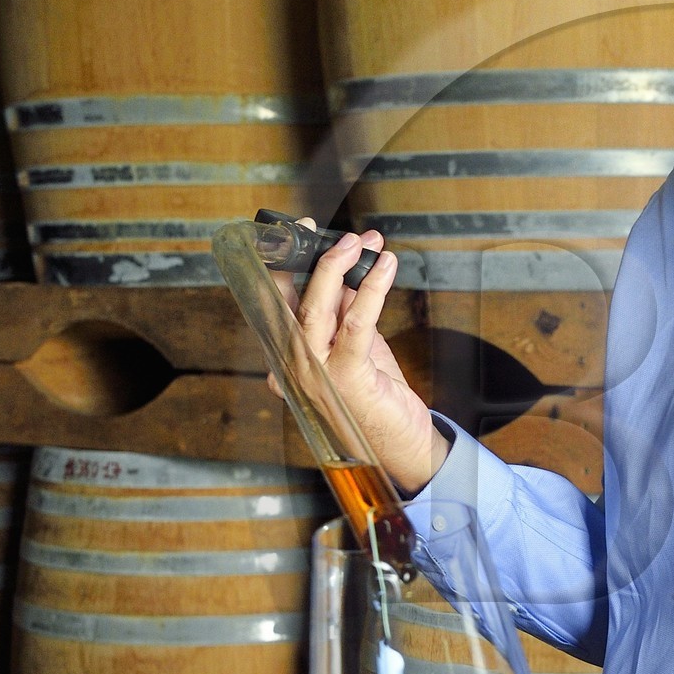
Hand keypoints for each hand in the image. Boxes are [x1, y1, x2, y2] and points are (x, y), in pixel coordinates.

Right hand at [279, 222, 447, 495]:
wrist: (398, 447)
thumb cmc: (373, 398)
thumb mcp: (353, 347)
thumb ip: (341, 312)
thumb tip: (345, 269)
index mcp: (286, 357)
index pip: (275, 303)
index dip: (282, 264)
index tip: (296, 231)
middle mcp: (291, 367)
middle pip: (288, 301)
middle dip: (305, 257)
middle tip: (322, 227)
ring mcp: (315, 375)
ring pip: (316, 310)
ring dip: (337, 268)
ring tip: (361, 241)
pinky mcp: (347, 379)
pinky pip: (356, 325)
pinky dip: (371, 290)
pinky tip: (385, 268)